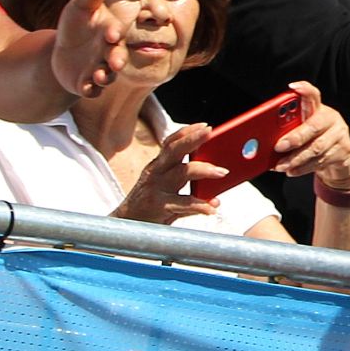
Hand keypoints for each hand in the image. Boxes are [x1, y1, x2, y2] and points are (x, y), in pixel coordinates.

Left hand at [48, 0, 130, 96]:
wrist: (63, 51)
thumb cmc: (76, 24)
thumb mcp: (80, 6)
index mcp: (108, 32)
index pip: (115, 32)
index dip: (114, 34)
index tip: (111, 34)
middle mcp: (108, 52)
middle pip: (117, 57)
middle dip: (117, 60)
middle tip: (114, 63)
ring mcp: (99, 69)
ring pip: (107, 75)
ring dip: (105, 76)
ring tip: (99, 76)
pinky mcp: (87, 83)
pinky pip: (92, 89)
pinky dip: (90, 89)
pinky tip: (85, 88)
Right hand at [112, 121, 227, 223]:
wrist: (127, 225)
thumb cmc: (152, 205)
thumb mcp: (167, 190)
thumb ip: (190, 187)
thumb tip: (218, 192)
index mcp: (158, 166)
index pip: (171, 143)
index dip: (186, 132)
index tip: (205, 125)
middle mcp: (156, 173)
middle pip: (174, 151)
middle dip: (193, 139)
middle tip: (211, 132)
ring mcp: (156, 188)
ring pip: (181, 173)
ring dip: (203, 170)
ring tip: (222, 172)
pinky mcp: (158, 206)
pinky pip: (182, 203)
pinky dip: (199, 205)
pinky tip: (212, 207)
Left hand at [265, 82, 349, 194]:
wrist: (339, 164)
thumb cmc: (314, 143)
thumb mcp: (303, 133)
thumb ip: (289, 131)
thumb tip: (265, 139)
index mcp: (318, 109)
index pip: (313, 95)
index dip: (304, 90)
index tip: (292, 87)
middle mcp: (331, 119)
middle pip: (313, 125)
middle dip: (294, 137)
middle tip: (278, 146)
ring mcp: (339, 135)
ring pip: (316, 148)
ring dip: (296, 159)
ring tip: (281, 165)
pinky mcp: (343, 151)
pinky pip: (320, 161)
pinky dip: (303, 168)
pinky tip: (292, 171)